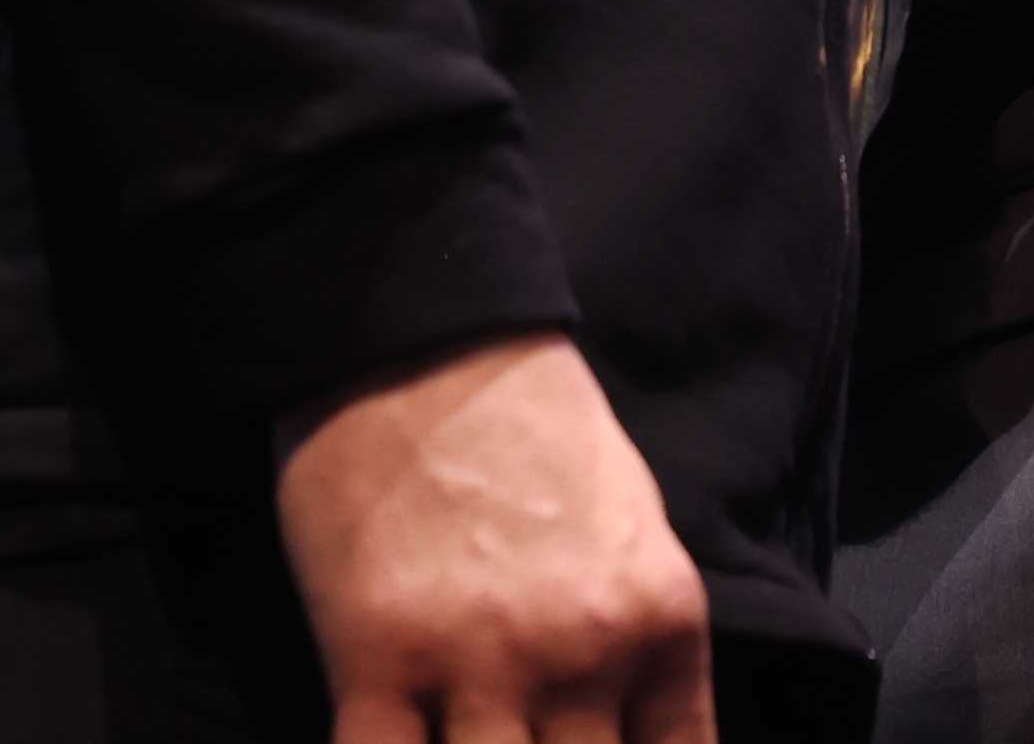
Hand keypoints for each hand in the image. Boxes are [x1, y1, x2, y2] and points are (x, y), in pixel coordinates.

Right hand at [273, 334, 712, 743]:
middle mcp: (584, 653)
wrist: (418, 332)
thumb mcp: (633, 527)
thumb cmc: (529, 424)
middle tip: (524, 740)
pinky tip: (391, 741)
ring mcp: (478, 662)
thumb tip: (626, 731)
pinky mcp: (374, 659)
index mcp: (659, 620)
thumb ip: (636, 643)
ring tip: (460, 736)